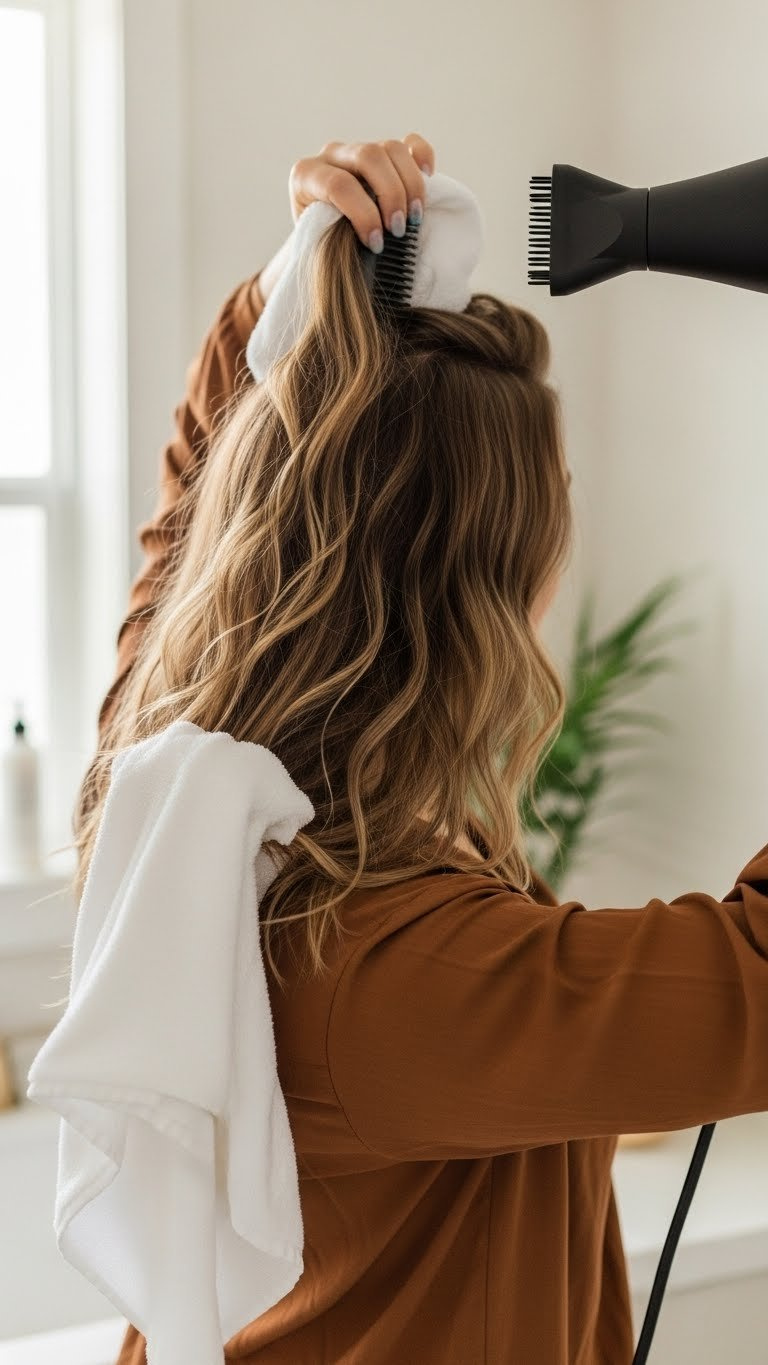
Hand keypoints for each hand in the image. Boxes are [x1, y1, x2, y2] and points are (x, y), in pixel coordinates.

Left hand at [288, 134, 435, 251]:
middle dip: (391, 195)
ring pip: (391, 148)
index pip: (339, 185)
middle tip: (398, 230)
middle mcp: (331, 156)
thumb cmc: (321, 247)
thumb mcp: (318, 247)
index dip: (363, 214)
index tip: (376, 244)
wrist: (323, 238)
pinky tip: (429, 177)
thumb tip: (369, 253)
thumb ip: (334, 242)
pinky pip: (408, 142)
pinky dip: (422, 155)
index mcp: (306, 176)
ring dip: (410, 184)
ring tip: (414, 217)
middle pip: (369, 156)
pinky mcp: (383, 152)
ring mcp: (359, 150)